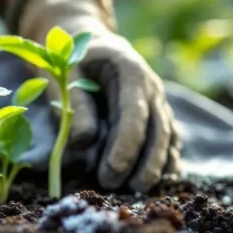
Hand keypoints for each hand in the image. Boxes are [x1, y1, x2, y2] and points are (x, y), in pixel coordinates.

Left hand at [19, 0, 180, 191]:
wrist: (83, 40)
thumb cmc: (69, 59)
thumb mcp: (64, 74)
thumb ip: (75, 105)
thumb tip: (85, 143)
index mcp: (130, 71)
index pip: (133, 113)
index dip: (125, 146)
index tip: (111, 174)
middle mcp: (151, 87)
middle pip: (157, 130)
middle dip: (143, 163)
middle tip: (121, 190)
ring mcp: (158, 101)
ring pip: (168, 137)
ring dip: (156, 167)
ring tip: (137, 192)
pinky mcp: (157, 114)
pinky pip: (169, 140)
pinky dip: (165, 162)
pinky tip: (155, 183)